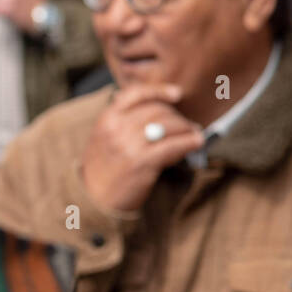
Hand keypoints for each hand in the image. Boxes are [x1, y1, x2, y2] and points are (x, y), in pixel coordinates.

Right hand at [81, 84, 206, 213]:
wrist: (93, 200)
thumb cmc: (104, 169)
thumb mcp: (104, 138)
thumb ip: (123, 121)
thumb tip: (159, 110)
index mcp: (107, 119)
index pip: (135, 94)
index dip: (159, 91)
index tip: (177, 93)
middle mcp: (116, 128)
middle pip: (157, 111)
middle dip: (177, 117)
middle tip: (189, 125)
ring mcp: (128, 145)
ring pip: (168, 126)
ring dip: (187, 129)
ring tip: (195, 134)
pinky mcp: (142, 162)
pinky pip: (173, 146)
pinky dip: (189, 142)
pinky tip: (197, 142)